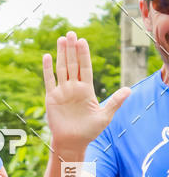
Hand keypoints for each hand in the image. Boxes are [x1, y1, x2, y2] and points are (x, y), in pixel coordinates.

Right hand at [43, 32, 130, 154]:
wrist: (72, 143)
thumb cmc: (89, 131)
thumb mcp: (105, 116)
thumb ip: (115, 102)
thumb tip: (129, 90)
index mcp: (86, 89)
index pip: (85, 68)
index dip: (84, 55)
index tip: (83, 41)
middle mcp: (74, 87)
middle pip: (73, 64)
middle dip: (72, 49)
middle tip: (71, 33)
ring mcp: (62, 91)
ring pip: (61, 68)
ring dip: (61, 54)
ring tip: (61, 39)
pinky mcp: (51, 98)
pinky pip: (49, 80)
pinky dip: (47, 69)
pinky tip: (47, 56)